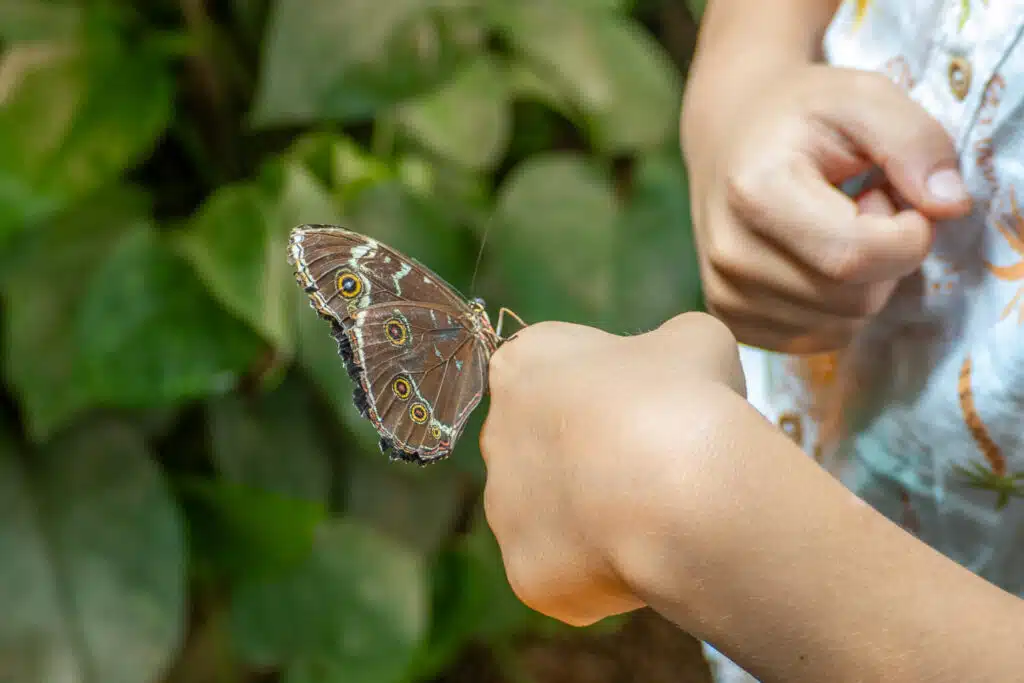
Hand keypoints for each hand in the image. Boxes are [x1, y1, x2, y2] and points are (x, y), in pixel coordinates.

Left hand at [479, 313, 742, 625]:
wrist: (683, 493)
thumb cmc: (685, 397)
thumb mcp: (694, 341)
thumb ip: (665, 348)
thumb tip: (673, 369)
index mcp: (524, 363)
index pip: (552, 371)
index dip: (605, 389)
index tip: (647, 403)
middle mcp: (497, 434)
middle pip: (543, 444)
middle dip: (589, 454)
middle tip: (654, 462)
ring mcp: (504, 508)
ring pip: (550, 512)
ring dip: (592, 513)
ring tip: (655, 514)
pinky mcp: (523, 570)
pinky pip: (566, 570)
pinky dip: (604, 569)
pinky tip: (644, 555)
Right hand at [682, 64, 972, 352]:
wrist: (727, 135)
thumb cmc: (799, 115)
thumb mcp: (863, 97)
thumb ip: (914, 141)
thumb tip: (950, 206)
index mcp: (756, 194)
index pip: (858, 256)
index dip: (907, 233)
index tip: (890, 193)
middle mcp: (730, 255)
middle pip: (855, 299)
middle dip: (885, 258)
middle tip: (861, 206)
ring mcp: (724, 295)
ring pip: (842, 326)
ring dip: (862, 284)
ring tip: (834, 229)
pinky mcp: (731, 321)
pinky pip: (818, 339)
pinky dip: (836, 307)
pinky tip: (815, 260)